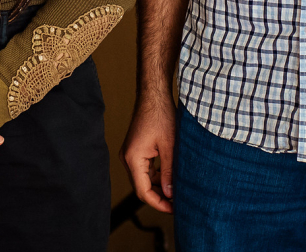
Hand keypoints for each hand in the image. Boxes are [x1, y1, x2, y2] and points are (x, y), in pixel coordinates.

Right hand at [121, 90, 176, 212]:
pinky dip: (156, 176)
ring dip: (158, 186)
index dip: (158, 204)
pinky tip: (170, 176)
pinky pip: (144, 169)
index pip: (143, 192)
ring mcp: (130, 153)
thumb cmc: (161, 116)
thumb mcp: (170, 147)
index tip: (174, 209)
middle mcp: (128, 158)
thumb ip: (169, 172)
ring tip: (177, 190)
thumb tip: (170, 194)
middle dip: (159, 197)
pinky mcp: (136, 149)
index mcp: (133, 158)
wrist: (154, 96)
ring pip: (143, 179)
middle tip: (178, 203)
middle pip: (141, 187)